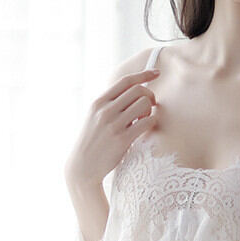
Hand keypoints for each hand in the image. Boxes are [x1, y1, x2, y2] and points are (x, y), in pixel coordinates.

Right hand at [64, 67, 159, 185]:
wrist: (82, 167)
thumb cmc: (92, 143)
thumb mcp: (94, 118)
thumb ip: (108, 105)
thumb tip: (129, 94)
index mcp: (98, 102)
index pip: (125, 81)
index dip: (144, 74)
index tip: (157, 73)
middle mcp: (105, 110)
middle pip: (138, 90)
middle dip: (150, 95)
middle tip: (151, 105)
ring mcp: (114, 124)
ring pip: (144, 104)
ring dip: (150, 110)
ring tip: (144, 119)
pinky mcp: (122, 139)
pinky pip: (147, 122)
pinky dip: (152, 122)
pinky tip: (147, 127)